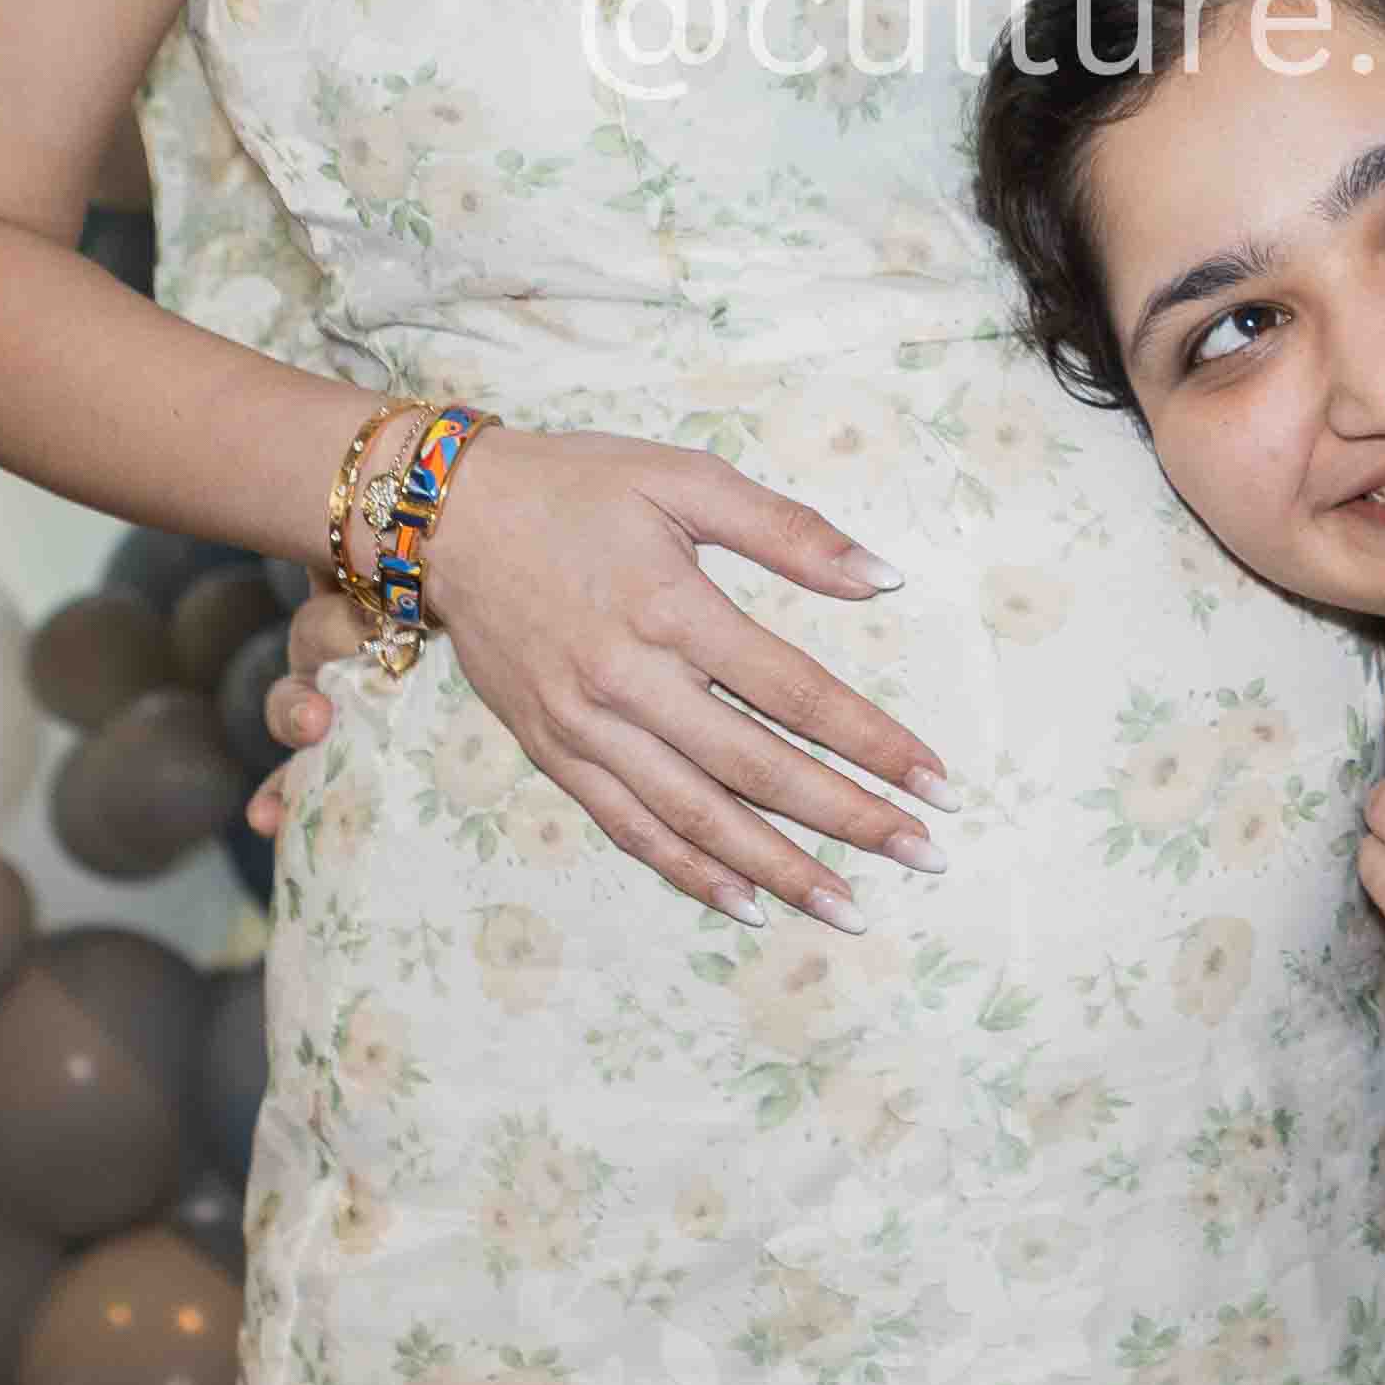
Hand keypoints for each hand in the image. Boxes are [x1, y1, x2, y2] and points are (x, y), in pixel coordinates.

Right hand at [235, 428, 952, 927]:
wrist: (446, 516)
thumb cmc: (577, 486)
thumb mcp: (685, 478)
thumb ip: (787, 530)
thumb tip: (884, 578)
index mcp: (674, 608)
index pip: (797, 694)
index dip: (875, 741)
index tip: (938, 782)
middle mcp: (629, 681)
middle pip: (758, 769)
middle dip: (849, 817)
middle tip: (924, 854)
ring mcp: (585, 727)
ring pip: (697, 817)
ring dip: (779, 867)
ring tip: (850, 907)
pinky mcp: (552, 752)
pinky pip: (630, 828)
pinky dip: (690, 872)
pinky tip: (746, 904)